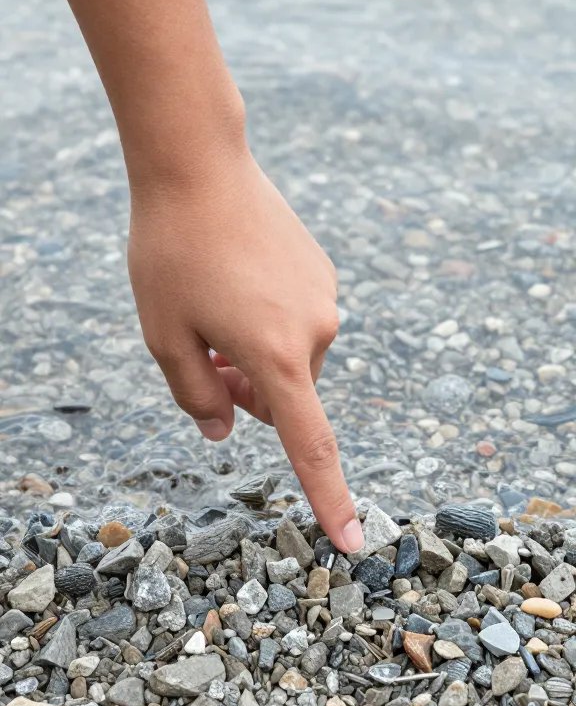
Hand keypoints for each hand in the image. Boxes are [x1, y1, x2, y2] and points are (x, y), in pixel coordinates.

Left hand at [128, 152, 362, 552]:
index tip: (351, 541)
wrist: (199, 164)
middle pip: (285, 397)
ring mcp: (324, 300)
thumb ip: (195, 396)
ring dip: (259, 355)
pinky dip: (270, 322)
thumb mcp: (163, 335)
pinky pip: (299, 322)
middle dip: (249, 393)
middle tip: (206, 351)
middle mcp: (314, 333)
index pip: (309, 446)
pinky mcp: (323, 275)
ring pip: (292, 360)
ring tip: (217, 305)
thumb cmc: (171, 252)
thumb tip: (225, 431)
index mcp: (275, 356)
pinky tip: (238, 279)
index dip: (330, 499)